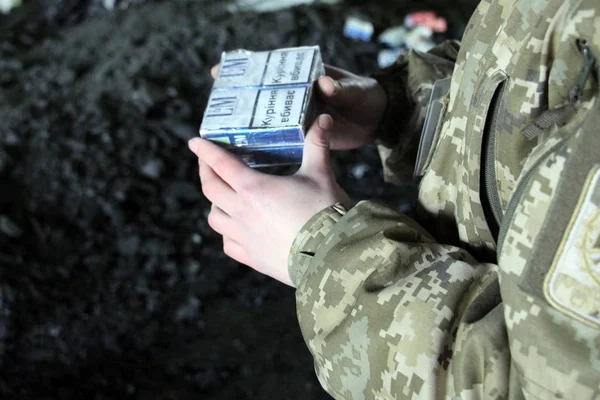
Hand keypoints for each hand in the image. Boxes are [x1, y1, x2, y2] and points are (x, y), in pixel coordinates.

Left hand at [188, 114, 350, 285]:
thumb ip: (317, 145)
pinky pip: (228, 244)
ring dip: (214, 204)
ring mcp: (244, 237)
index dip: (205, 151)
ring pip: (215, 218)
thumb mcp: (321, 174)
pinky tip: (235, 229)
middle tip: (206, 163)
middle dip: (205, 172)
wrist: (331, 255)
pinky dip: (227, 233)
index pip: (221, 164)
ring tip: (222, 197)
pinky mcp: (252, 258)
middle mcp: (242, 212)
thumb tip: (324, 119)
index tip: (195, 142)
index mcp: (254, 188)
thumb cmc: (325, 212)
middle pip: (210, 189)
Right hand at [210, 64, 387, 149]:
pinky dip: (265, 145)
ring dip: (247, 126)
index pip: (267, 70)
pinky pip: (279, 139)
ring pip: (265, 120)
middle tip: (215, 109)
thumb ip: (340, 87)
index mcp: (302, 78)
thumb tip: (324, 83)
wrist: (378, 119)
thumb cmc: (365, 97)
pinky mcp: (302, 136)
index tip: (219, 72)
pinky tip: (248, 156)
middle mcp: (294, 97)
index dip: (243, 70)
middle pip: (258, 97)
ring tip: (224, 136)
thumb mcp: (354, 90)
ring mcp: (296, 117)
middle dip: (237, 101)